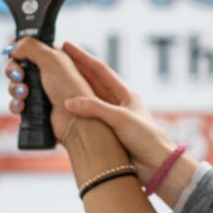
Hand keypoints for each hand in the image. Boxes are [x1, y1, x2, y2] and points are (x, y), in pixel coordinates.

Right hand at [5, 38, 93, 141]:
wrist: (76, 121)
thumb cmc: (72, 91)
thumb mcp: (53, 59)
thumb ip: (31, 46)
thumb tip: (13, 47)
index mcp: (55, 58)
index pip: (30, 48)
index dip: (18, 50)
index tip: (13, 54)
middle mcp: (48, 74)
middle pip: (18, 66)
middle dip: (14, 71)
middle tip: (19, 75)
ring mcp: (42, 91)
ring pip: (16, 85)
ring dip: (15, 88)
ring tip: (25, 93)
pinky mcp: (37, 107)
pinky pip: (17, 103)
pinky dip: (16, 104)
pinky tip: (22, 105)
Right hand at [7, 40, 175, 166]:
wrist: (158, 166)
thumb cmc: (147, 138)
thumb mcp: (121, 119)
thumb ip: (96, 108)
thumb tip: (70, 102)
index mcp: (124, 93)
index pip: (99, 69)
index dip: (82, 57)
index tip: (66, 46)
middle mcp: (116, 103)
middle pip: (90, 81)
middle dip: (73, 69)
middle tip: (55, 58)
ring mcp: (111, 118)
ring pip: (86, 99)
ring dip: (72, 90)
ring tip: (54, 81)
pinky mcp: (106, 133)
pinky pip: (86, 119)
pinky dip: (73, 113)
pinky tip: (61, 111)